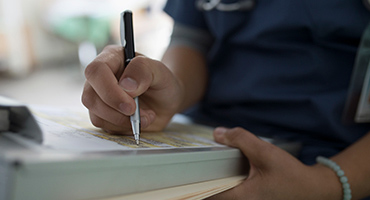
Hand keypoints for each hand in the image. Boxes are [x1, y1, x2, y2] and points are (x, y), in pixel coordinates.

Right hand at [81, 45, 182, 132]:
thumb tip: (125, 86)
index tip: (130, 105)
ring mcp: (99, 97)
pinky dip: (124, 127)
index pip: (96, 71)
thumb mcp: (160, 71)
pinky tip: (139, 121)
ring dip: (123, 121)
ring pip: (96, 115)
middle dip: (115, 110)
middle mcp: (100, 78)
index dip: (109, 90)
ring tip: (146, 116)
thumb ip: (143, 71)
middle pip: (90, 97)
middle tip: (137, 113)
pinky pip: (105, 127)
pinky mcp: (104, 115)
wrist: (167, 100)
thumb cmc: (162, 81)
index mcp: (111, 58)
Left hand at [207, 127, 342, 199]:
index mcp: (241, 198)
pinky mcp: (253, 199)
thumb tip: (217, 133)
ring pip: (224, 192)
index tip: (186, 171)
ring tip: (210, 163)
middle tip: (198, 162)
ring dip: (217, 178)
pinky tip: (228, 167)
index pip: (208, 193)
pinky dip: (228, 179)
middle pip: (214, 193)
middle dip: (205, 177)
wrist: (313, 189)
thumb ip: (241, 140)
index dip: (195, 182)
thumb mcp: (265, 152)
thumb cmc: (291, 175)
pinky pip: (233, 191)